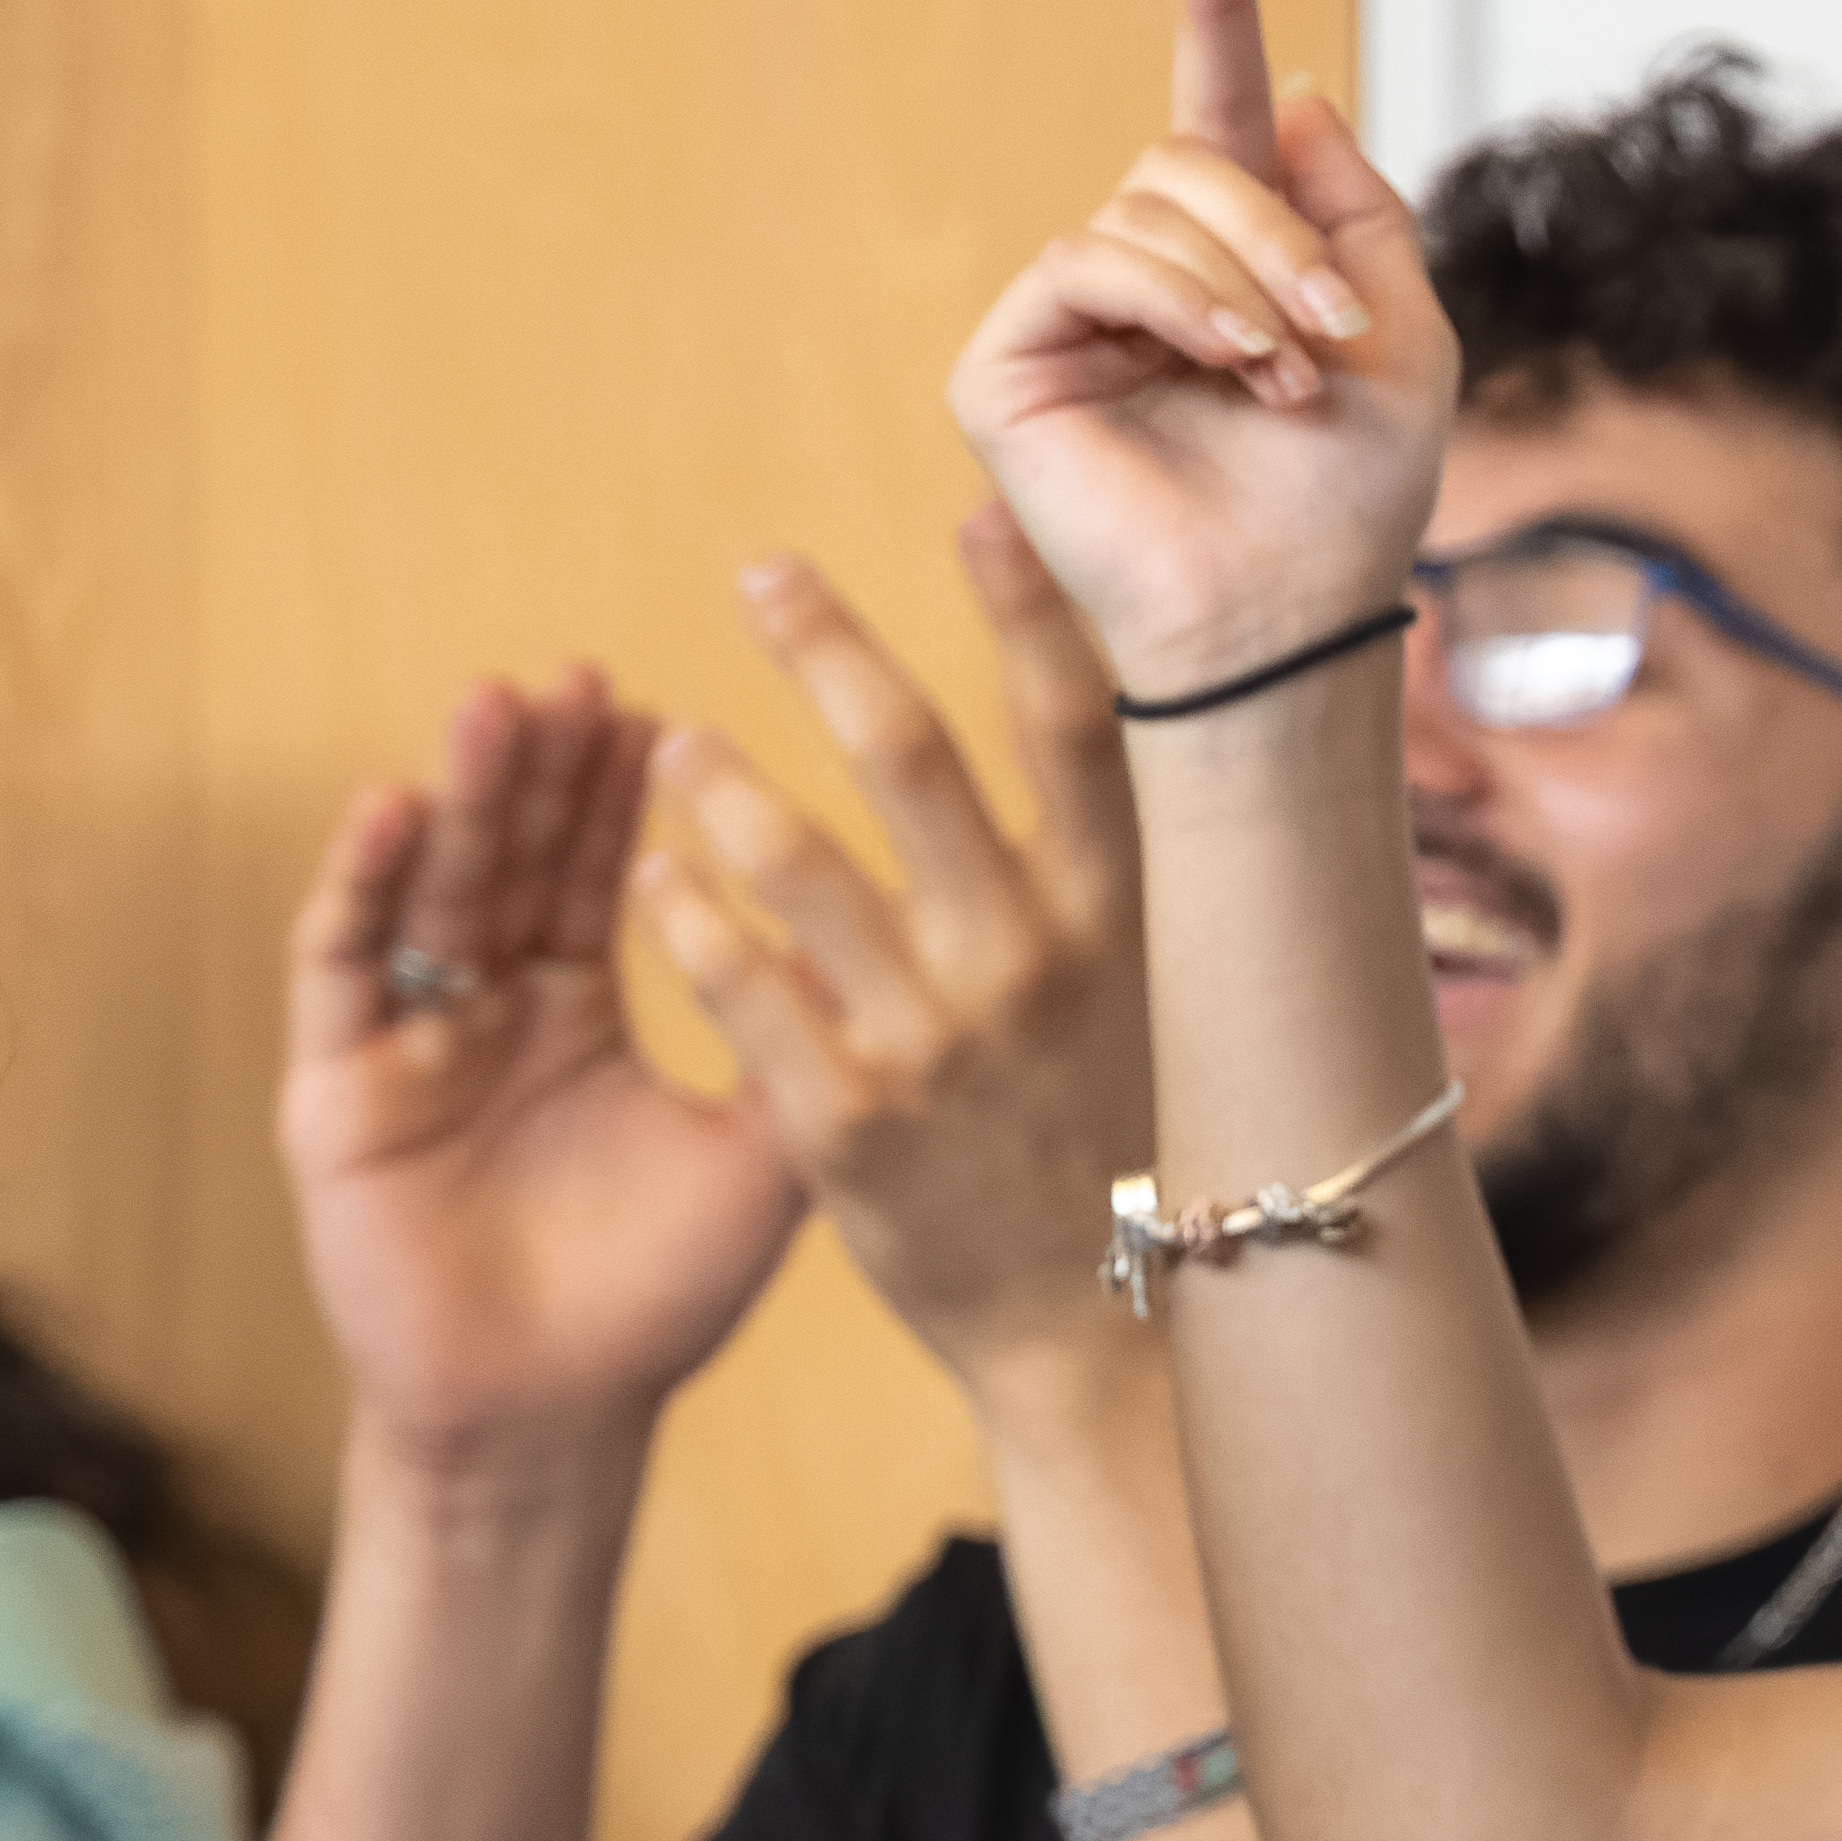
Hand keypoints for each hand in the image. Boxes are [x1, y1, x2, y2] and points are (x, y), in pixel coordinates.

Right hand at [273, 666, 809, 1469]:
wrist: (552, 1417)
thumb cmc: (654, 1299)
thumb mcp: (758, 1160)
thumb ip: (802, 1051)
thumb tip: (899, 940)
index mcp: (577, 1015)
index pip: (595, 876)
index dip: (613, 796)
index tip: (648, 706)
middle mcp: (487, 1012)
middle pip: (511, 861)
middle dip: (537, 770)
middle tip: (574, 676)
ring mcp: (406, 1043)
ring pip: (430, 893)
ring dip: (459, 798)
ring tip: (495, 702)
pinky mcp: (337, 1088)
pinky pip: (340, 972)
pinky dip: (361, 889)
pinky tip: (390, 812)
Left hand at [628, 515, 1159, 1410]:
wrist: (1107, 1335)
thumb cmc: (1144, 1140)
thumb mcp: (1182, 998)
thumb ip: (1156, 870)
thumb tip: (1186, 720)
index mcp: (1132, 917)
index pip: (1081, 722)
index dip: (1028, 605)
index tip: (974, 505)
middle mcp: (1035, 958)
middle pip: (913, 754)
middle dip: (825, 643)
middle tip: (760, 574)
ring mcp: (937, 1038)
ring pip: (792, 858)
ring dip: (720, 782)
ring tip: (673, 745)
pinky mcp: (846, 1119)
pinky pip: (735, 980)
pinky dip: (686, 912)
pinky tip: (655, 875)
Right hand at [944, 0, 1447, 698]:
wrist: (1301, 610)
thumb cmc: (1356, 497)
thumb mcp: (1407, 329)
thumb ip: (1356, 203)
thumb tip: (1290, 88)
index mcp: (1232, 260)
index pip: (1214, 104)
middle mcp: (1142, 277)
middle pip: (1188, 156)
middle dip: (1278, 233)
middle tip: (1331, 333)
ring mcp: (1068, 317)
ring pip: (1145, 206)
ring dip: (1242, 285)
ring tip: (1288, 380)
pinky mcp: (1006, 364)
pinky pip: (1088, 260)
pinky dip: (1175, 306)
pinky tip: (1229, 372)